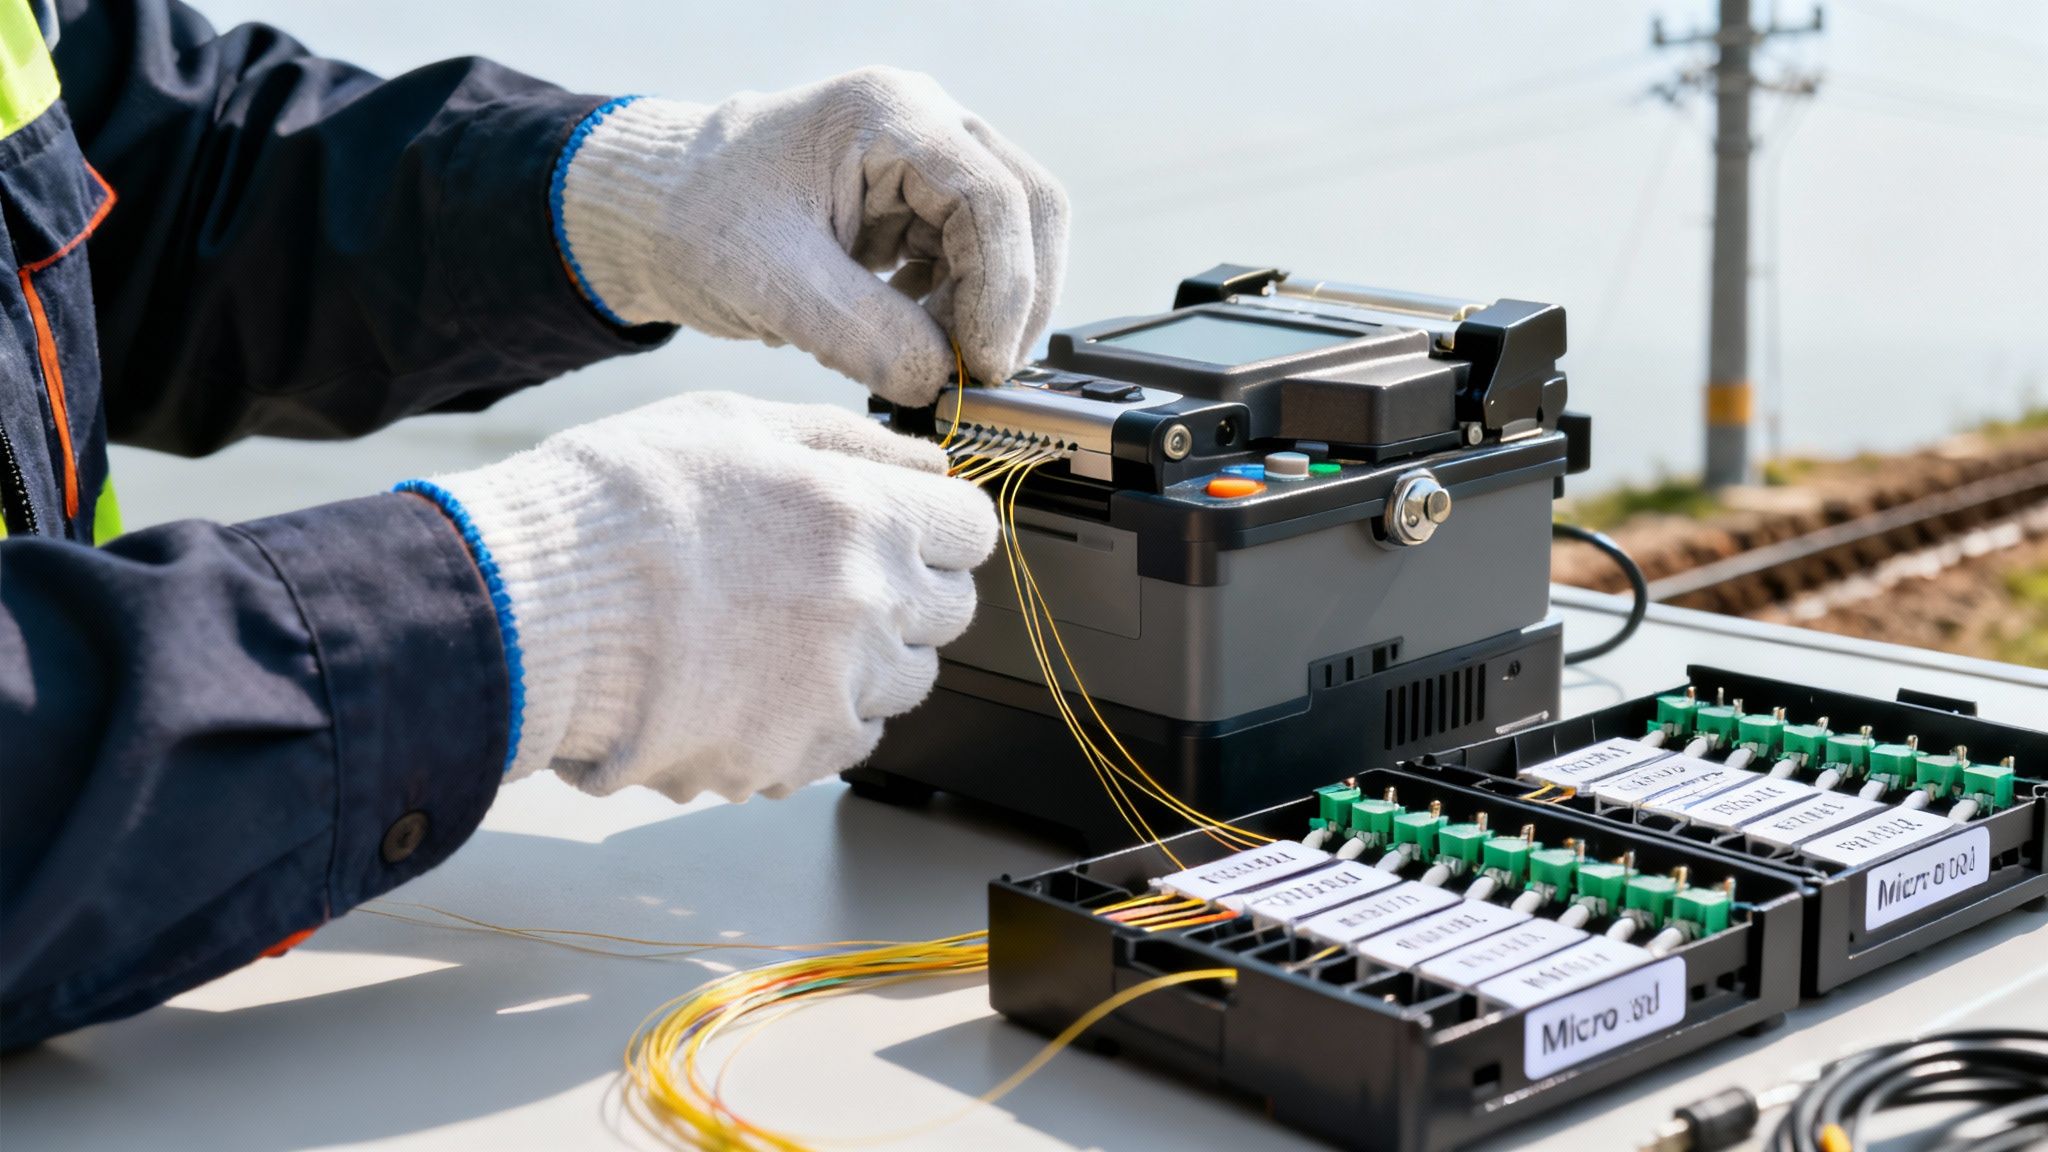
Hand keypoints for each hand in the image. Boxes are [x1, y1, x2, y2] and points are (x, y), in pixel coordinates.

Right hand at [424, 393, 997, 801]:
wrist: (531, 608)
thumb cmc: (617, 506)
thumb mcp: (734, 425)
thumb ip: (846, 440)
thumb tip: (925, 460)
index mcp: (864, 515)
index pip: (970, 529)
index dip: (935, 524)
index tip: (902, 525)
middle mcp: (868, 607)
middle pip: (951, 610)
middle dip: (909, 589)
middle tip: (830, 576)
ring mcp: (834, 690)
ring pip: (906, 682)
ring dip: (866, 657)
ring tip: (778, 631)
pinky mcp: (792, 756)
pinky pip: (848, 741)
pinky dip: (817, 717)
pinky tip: (754, 682)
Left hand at [558, 68, 1068, 405]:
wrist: (653, 214)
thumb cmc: (695, 220)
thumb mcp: (773, 283)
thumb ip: (862, 334)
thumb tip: (939, 380)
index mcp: (889, 113)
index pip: (993, 196)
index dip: (1005, 289)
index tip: (984, 364)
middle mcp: (924, 124)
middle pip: (1027, 209)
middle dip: (1015, 300)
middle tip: (982, 373)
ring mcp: (926, 162)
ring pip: (1011, 238)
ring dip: (991, 310)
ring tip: (938, 362)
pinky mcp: (917, 205)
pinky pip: (975, 260)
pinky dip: (963, 311)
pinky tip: (919, 343)